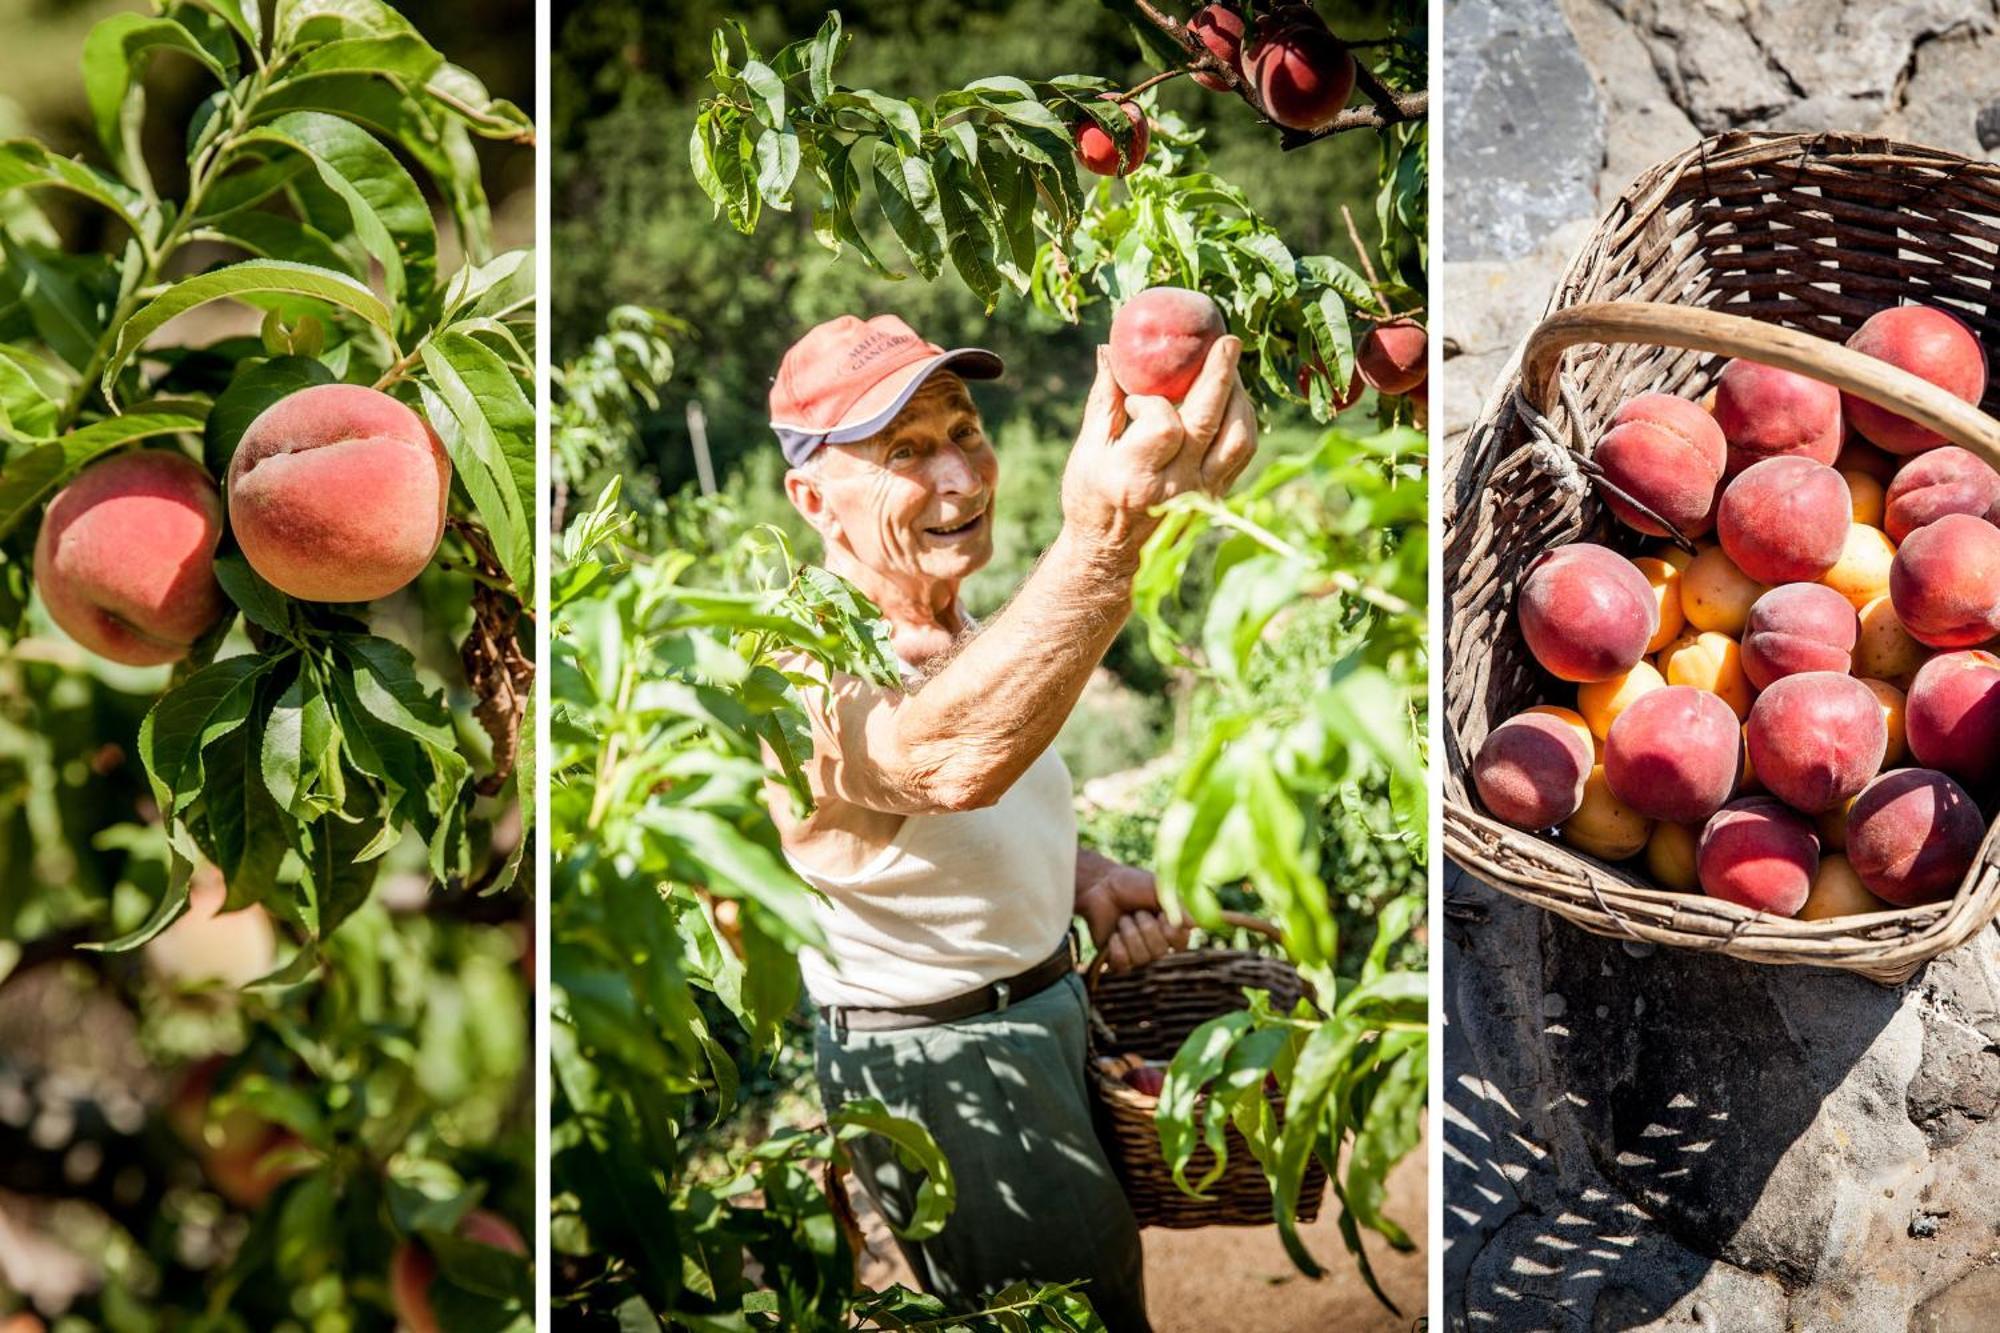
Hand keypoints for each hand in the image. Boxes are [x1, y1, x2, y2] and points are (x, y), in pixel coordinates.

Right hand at [1060, 336, 1258, 567]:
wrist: (1112, 555)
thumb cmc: (1092, 497)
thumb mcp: (1088, 451)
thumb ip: (1104, 400)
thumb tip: (1109, 350)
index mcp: (1133, 477)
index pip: (1164, 427)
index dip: (1155, 401)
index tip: (1140, 397)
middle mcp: (1174, 489)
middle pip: (1209, 424)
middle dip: (1221, 376)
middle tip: (1227, 341)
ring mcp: (1202, 495)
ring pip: (1238, 439)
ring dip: (1239, 399)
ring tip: (1229, 371)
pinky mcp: (1218, 498)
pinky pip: (1243, 453)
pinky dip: (1243, 421)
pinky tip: (1232, 400)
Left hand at [1077, 863, 1190, 972]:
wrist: (1100, 886)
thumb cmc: (1131, 884)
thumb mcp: (1158, 889)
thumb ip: (1178, 906)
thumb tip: (1196, 924)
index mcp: (1172, 927)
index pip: (1181, 942)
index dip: (1170, 930)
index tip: (1161, 912)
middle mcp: (1158, 943)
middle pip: (1160, 951)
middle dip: (1145, 927)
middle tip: (1136, 911)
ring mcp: (1138, 953)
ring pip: (1141, 958)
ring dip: (1129, 933)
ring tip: (1123, 919)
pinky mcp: (1118, 959)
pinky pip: (1124, 964)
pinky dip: (1116, 946)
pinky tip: (1114, 934)